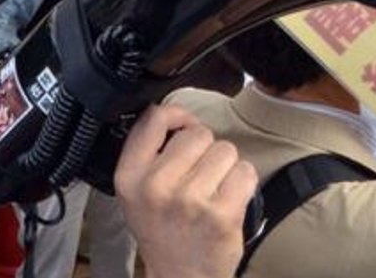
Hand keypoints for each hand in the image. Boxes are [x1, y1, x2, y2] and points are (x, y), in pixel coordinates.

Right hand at [115, 105, 257, 277]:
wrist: (180, 277)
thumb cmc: (162, 229)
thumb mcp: (135, 191)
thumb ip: (147, 151)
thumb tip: (178, 115)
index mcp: (130, 176)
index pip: (154, 118)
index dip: (178, 116)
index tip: (185, 128)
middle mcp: (156, 186)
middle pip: (198, 133)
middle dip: (205, 149)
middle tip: (199, 175)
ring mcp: (190, 200)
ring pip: (225, 150)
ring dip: (225, 166)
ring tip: (213, 189)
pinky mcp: (222, 214)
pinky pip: (245, 172)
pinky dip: (243, 182)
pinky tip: (229, 198)